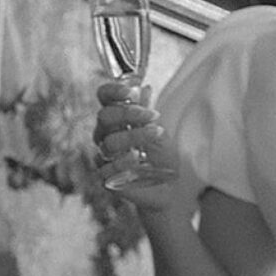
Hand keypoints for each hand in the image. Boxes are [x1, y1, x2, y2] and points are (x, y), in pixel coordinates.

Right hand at [93, 77, 182, 208]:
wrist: (171, 188)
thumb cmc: (163, 158)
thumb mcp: (159, 132)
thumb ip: (147, 113)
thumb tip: (144, 88)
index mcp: (115, 120)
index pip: (104, 99)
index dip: (112, 92)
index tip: (129, 92)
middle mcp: (105, 136)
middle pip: (104, 117)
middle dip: (128, 114)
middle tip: (153, 116)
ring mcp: (104, 158)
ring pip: (108, 142)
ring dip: (134, 136)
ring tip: (155, 136)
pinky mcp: (106, 179)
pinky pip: (107, 168)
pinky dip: (123, 161)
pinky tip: (137, 159)